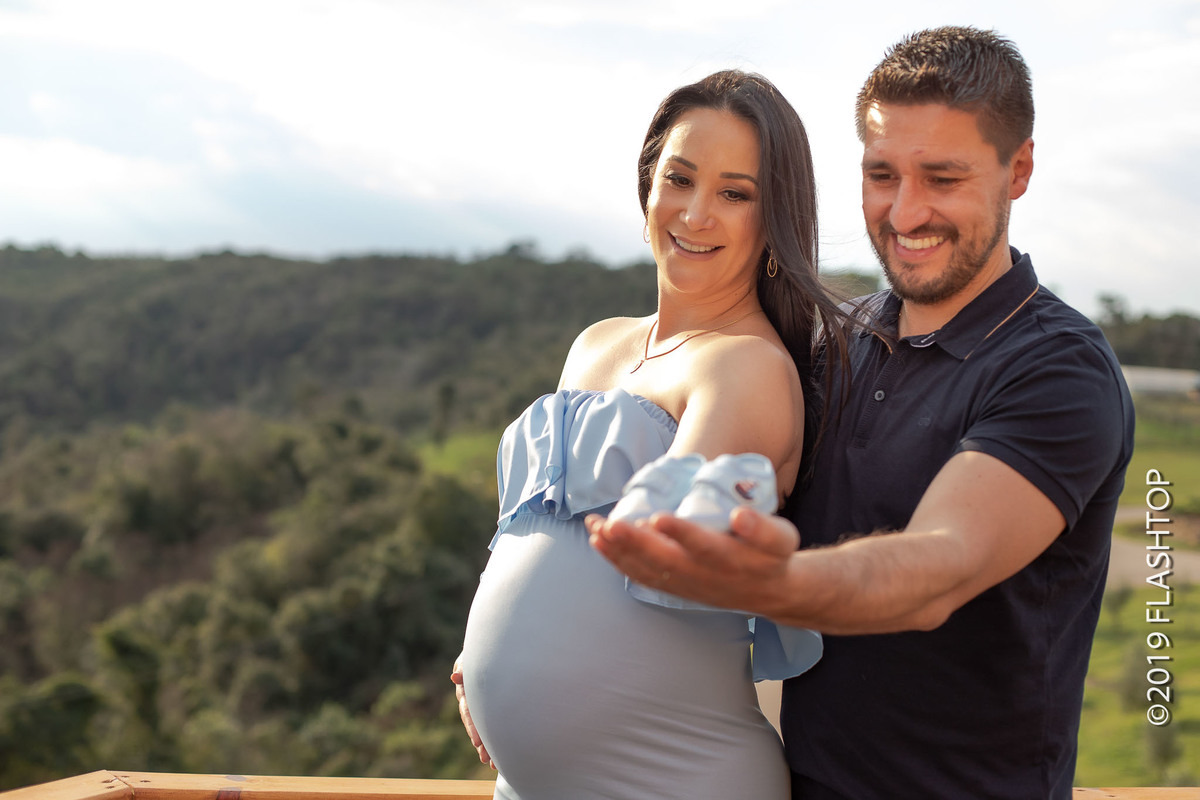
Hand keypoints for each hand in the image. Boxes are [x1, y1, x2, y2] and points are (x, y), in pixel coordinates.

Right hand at [450, 656, 493, 768]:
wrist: (490, 648)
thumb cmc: (479, 651)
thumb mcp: (471, 657)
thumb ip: (464, 668)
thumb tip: (455, 677)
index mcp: (466, 690)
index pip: (469, 710)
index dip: (473, 726)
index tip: (477, 742)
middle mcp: (471, 700)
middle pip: (475, 724)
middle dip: (481, 742)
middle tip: (485, 758)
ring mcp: (480, 705)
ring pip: (483, 727)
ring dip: (487, 745)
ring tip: (492, 763)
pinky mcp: (489, 707)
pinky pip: (491, 724)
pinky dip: (494, 739)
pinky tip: (498, 755)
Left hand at [586, 507, 798, 615]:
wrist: (770, 593)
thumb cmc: (772, 556)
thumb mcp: (782, 539)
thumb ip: (762, 527)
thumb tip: (740, 514)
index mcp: (732, 561)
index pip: (704, 547)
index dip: (682, 534)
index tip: (659, 517)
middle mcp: (704, 577)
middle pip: (665, 562)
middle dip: (635, 544)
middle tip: (611, 524)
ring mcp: (686, 585)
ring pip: (647, 570)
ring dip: (619, 551)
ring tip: (595, 528)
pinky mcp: (674, 588)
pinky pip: (641, 577)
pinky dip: (617, 561)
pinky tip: (597, 542)